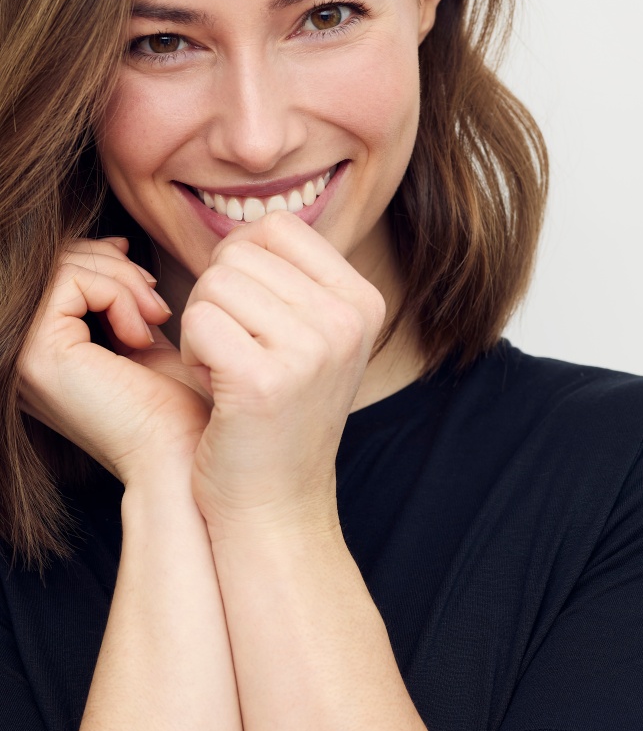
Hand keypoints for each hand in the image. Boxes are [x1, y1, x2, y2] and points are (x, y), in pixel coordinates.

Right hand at [18, 237, 212, 482]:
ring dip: (124, 281)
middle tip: (159, 304)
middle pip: (55, 261)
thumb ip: (120, 296)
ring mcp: (21, 352)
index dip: (105, 261)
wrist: (182, 453)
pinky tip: (143, 334)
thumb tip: (115, 245)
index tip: (150, 286)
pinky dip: (117, 295)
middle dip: (118, 268)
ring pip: (64, 265)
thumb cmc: (173, 405)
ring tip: (157, 318)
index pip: (55, 269)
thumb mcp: (141, 334)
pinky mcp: (37, 353)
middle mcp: (21, 350)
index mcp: (43, 347)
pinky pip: (71, 282)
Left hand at [181, 212, 384, 534]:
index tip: (248, 311)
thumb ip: (293, 278)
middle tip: (237, 349)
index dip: (243, 260)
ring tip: (227, 366)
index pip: (279, 226)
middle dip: (218, 297)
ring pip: (213, 283)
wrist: (276, 503)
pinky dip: (191, 350)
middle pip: (239, 254)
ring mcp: (312, 350)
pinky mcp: (264, 380)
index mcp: (363, 301)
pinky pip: (197, 319)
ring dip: (202, 323)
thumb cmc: (279, 413)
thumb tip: (247, 228)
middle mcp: (347, 320)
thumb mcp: (313, 336)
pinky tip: (215, 384)